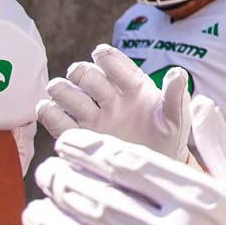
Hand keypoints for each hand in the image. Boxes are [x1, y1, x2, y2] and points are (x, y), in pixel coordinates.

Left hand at [23, 96, 225, 224]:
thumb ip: (217, 142)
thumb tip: (194, 100)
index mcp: (193, 202)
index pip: (126, 166)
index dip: (89, 151)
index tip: (67, 143)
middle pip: (96, 201)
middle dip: (63, 181)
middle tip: (47, 172)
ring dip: (50, 224)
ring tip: (35, 210)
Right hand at [36, 43, 190, 160]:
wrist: (158, 168)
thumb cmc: (169, 137)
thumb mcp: (177, 117)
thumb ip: (176, 95)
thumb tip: (178, 72)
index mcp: (131, 85)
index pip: (111, 61)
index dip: (104, 56)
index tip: (101, 57)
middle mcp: (108, 97)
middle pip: (83, 73)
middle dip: (81, 73)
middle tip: (89, 85)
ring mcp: (92, 116)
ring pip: (65, 92)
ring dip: (62, 89)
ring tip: (70, 98)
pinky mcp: (80, 137)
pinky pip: (55, 120)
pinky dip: (48, 112)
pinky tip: (52, 110)